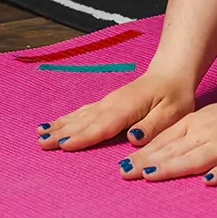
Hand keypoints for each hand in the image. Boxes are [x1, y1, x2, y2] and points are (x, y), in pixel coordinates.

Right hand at [35, 70, 195, 150]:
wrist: (173, 72)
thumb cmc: (175, 94)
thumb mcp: (173, 112)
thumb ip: (153, 125)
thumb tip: (133, 138)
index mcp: (128, 108)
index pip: (104, 125)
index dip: (85, 136)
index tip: (64, 145)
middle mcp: (113, 104)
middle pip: (85, 121)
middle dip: (63, 133)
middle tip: (41, 144)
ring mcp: (108, 102)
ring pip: (80, 116)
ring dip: (60, 126)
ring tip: (40, 135)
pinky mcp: (107, 103)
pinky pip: (83, 112)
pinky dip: (67, 119)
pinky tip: (54, 124)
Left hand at [115, 96, 216, 185]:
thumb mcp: (209, 118)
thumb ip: (188, 133)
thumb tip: (162, 150)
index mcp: (198, 124)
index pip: (166, 140)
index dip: (144, 153)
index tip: (121, 166)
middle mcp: (207, 134)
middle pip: (174, 150)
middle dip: (147, 163)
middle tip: (123, 174)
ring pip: (196, 157)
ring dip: (172, 167)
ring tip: (150, 176)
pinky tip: (208, 181)